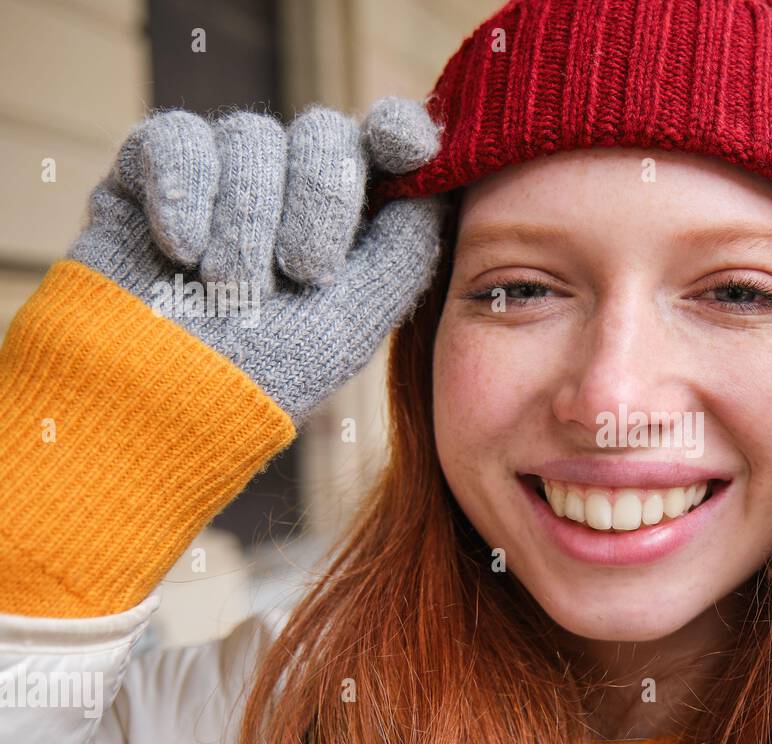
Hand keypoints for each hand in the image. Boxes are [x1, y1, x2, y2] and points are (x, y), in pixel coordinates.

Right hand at [68, 97, 444, 422]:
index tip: (408, 146)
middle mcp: (287, 183)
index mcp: (347, 216)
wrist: (164, 401)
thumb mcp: (355, 319)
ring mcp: (221, 172)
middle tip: (304, 271)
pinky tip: (183, 252)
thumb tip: (436, 184)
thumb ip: (403, 250)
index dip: (399, 129)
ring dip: (248, 219)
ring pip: (253, 134)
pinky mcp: (149, 169)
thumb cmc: (268, 374)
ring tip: (232, 289)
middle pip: (324, 131)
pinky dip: (186, 193)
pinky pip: (179, 137)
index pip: (382, 142)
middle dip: (321, 199)